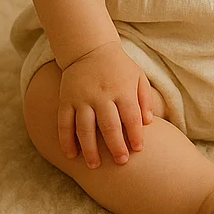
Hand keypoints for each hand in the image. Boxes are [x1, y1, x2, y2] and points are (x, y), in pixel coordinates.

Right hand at [57, 40, 153, 166]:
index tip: (138, 150)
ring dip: (89, 149)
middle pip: (109, 126)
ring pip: (84, 128)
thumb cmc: (118, 67)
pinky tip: (71, 155)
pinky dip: (66, 140)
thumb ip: (145, 99)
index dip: (135, 135)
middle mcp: (101, 94)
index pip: (130, 117)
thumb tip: (148, 123)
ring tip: (95, 166)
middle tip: (121, 162)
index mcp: (121, 89)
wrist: (89, 48)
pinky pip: (64, 123)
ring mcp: (81, 98)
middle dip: (116, 146)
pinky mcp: (66, 99)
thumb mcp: (138, 76)